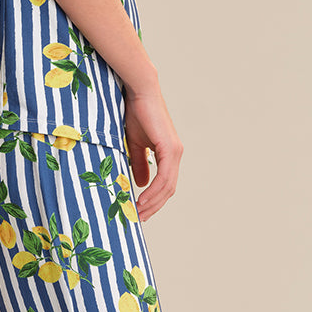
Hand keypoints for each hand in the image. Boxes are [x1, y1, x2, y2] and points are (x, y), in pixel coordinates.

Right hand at [122, 83, 182, 221]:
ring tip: (138, 212)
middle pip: (168, 189)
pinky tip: (141, 198)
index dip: (154, 199)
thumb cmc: (136, 113)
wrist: (139, 93)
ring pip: (167, 186)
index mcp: (169, 153)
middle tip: (139, 218)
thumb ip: (138, 163)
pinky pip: (164, 177)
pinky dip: (153, 190)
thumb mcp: (134, 144)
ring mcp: (175, 152)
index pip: (165, 183)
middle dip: (154, 206)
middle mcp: (176, 154)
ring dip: (153, 202)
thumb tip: (140, 184)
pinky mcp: (170, 148)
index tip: (139, 210)